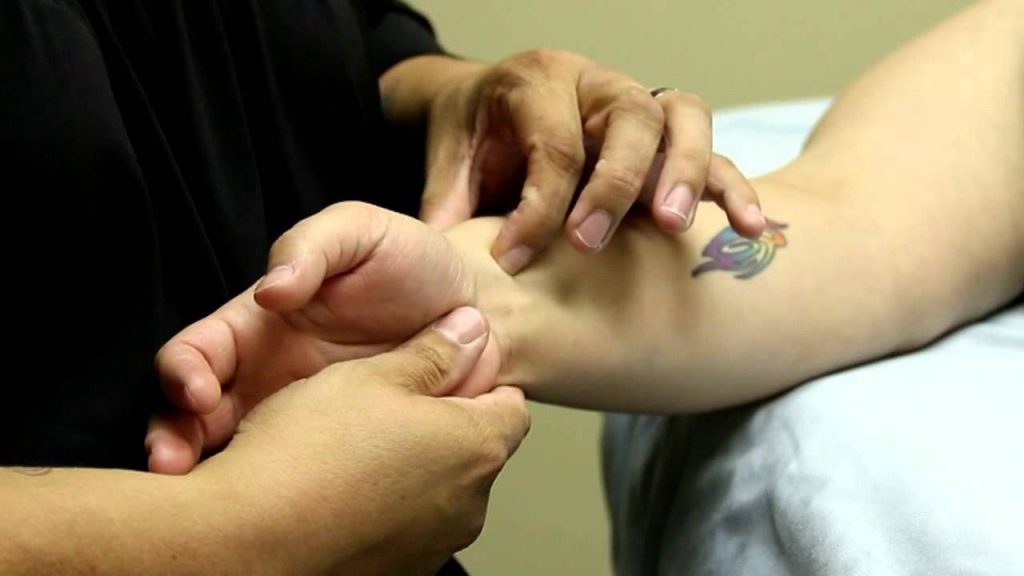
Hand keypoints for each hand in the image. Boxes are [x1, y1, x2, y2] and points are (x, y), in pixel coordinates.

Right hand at [148, 202, 499, 473]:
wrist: (476, 305)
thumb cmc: (409, 263)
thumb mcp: (359, 233)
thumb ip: (313, 247)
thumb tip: (272, 290)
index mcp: (260, 330)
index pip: (197, 355)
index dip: (183, 374)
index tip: (197, 394)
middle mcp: (270, 385)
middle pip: (200, 424)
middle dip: (179, 445)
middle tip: (176, 467)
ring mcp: (307, 430)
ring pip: (248, 467)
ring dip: (230, 488)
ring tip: (229, 507)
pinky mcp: (348, 464)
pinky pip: (316, 490)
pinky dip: (304, 505)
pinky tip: (305, 512)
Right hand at [193, 311, 529, 574]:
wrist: (245, 544)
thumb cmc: (307, 455)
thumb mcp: (371, 375)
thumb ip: (431, 351)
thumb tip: (468, 330)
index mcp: (475, 447)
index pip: (509, 403)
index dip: (474, 380)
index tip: (439, 371)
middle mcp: (467, 505)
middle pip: (470, 449)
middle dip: (436, 425)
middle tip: (381, 406)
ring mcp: (432, 547)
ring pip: (434, 491)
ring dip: (405, 469)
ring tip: (346, 451)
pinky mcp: (397, 575)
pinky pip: (401, 529)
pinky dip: (379, 509)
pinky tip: (333, 494)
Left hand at [398, 51, 765, 272]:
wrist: (493, 102)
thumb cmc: (475, 131)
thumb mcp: (449, 159)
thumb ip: (449, 203)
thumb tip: (444, 259)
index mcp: (538, 82)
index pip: (555, 144)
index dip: (537, 208)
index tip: (514, 257)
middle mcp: (597, 85)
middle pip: (631, 119)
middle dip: (617, 183)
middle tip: (592, 241)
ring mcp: (638, 104)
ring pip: (684, 119)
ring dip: (688, 173)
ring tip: (674, 226)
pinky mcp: (665, 134)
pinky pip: (711, 148)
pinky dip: (731, 185)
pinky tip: (750, 227)